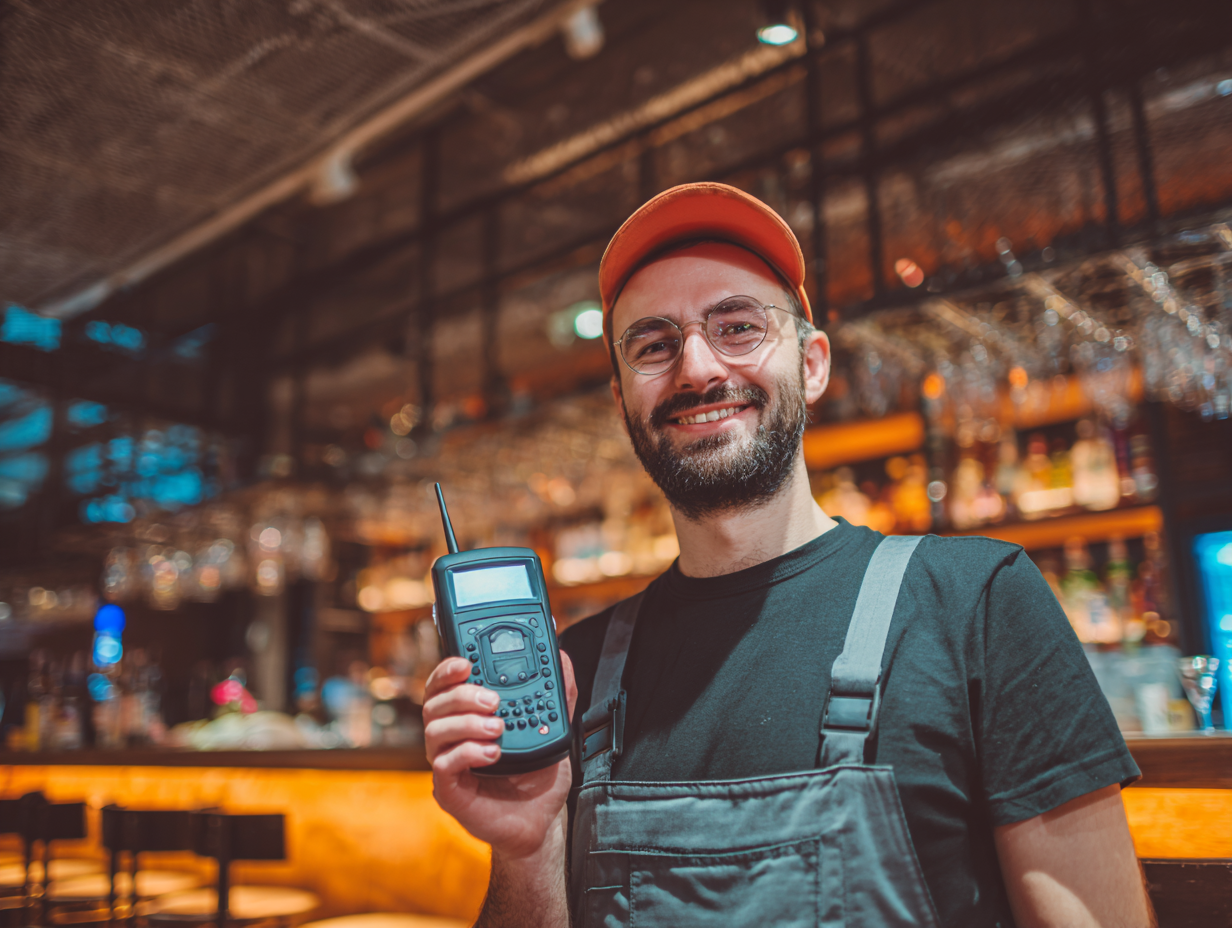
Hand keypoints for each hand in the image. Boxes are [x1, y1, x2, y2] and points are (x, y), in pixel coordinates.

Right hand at [424, 650, 577, 858]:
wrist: (538, 823)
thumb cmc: (537, 778)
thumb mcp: (553, 732)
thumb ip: (558, 697)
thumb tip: (562, 660)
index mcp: (468, 718)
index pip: (444, 686)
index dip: (448, 670)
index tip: (466, 662)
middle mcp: (452, 738)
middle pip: (434, 704)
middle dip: (460, 694)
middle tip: (493, 699)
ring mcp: (448, 765)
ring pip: (434, 731)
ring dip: (465, 723)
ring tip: (498, 728)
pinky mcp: (450, 792)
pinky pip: (444, 766)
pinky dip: (467, 753)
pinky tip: (493, 753)